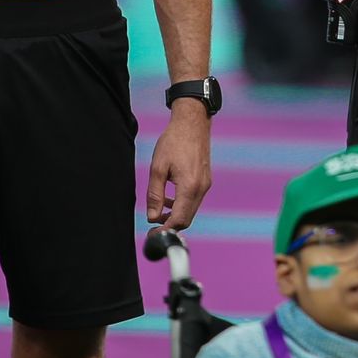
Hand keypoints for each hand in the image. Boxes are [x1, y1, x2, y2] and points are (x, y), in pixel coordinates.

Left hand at [147, 103, 211, 227]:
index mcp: (189, 186)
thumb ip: (155, 195)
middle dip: (170, 225)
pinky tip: (170, 198)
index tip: (153, 234)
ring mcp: (206, 184)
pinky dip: (182, 205)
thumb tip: (152, 217)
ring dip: (176, 215)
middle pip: (187, 218)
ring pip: (191, 210)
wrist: (192, 123)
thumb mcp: (158, 168)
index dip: (165, 230)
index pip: (179, 220)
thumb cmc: (173, 142)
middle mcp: (201, 188)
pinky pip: (194, 200)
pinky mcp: (206, 180)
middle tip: (153, 227)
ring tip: (158, 211)